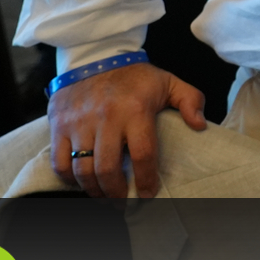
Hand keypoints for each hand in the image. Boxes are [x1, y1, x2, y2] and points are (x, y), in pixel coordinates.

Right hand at [48, 61, 206, 197]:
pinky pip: (59, 161)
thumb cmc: (136, 76)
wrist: (95, 55)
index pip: (143, 153)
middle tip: (122, 204)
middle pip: (108, 168)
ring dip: (93, 190)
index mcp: (136, 110)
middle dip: (116, 193)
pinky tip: (81, 183)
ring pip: (83, 169)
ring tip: (104, 198)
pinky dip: (68, 179)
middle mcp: (106, 118)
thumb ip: (191, 100)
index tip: (148, 194)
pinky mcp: (59, 125)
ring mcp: (79, 123)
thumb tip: (200, 126)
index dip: (146, 179)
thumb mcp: (169, 82)